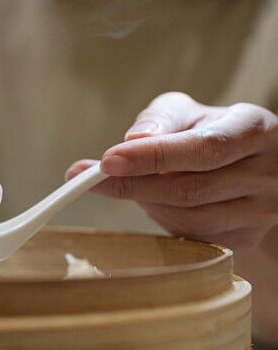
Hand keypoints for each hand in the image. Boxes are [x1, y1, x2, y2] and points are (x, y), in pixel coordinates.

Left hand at [66, 92, 277, 252]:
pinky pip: (192, 237)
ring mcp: (262, 211)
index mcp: (255, 130)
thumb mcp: (187, 111)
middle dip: (132, 185)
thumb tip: (134, 140)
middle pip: (191, 189)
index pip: (203, 148)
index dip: (152, 157)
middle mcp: (268, 172)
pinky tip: (154, 201)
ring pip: (190, 218)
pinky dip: (162, 220)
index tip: (107, 160)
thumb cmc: (210, 129)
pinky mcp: (248, 238)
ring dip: (147, 203)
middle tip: (88, 178)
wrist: (248, 163)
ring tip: (131, 183)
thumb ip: (161, 118)